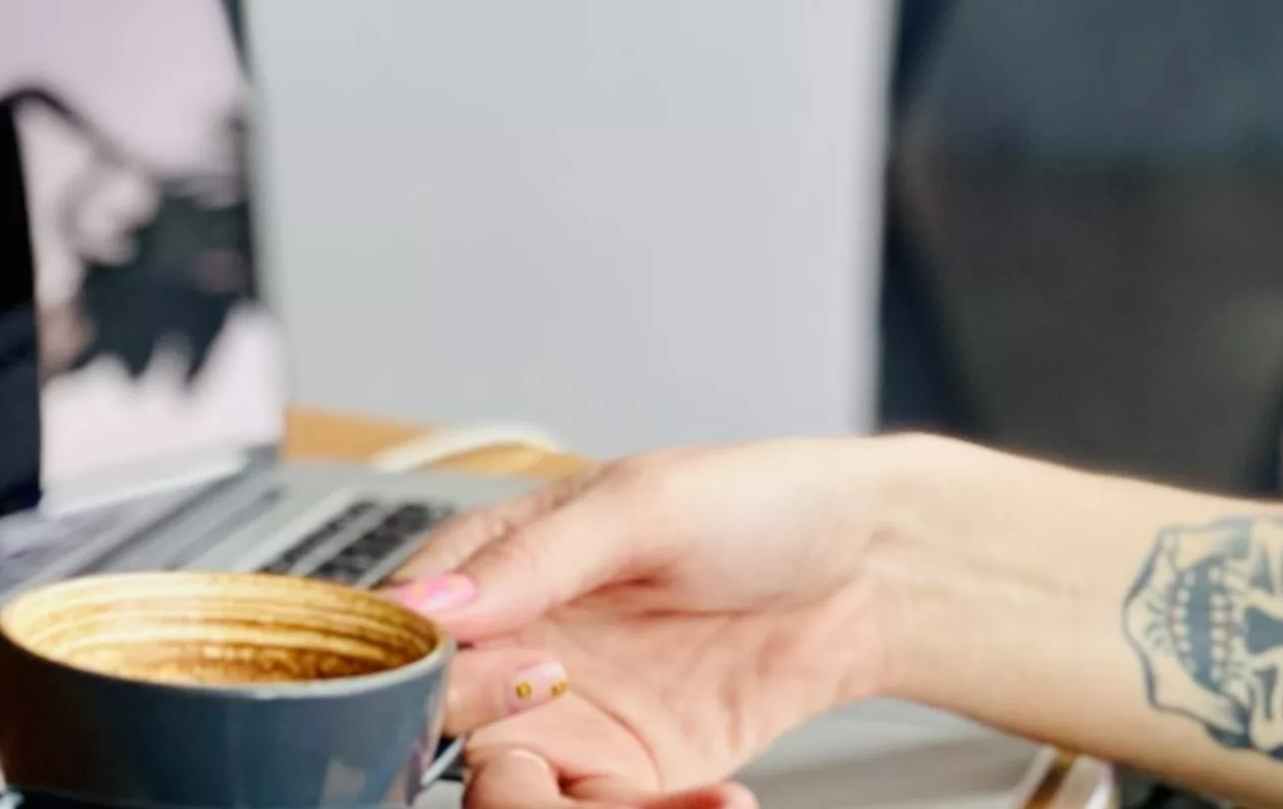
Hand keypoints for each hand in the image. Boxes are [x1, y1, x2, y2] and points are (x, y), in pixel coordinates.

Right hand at [387, 438, 950, 808]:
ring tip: (622, 785)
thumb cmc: (765, 503)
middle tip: (549, 692)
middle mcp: (519, 650)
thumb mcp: (648, 503)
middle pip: (441, 730)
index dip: (424, 663)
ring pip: (509, 794)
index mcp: (499, 568)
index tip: (483, 662)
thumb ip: (536, 557)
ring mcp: (570, 719)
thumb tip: (433, 605)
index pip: (408, 631)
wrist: (874, 565)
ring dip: (551, 803)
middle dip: (485, 733)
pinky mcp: (630, 775)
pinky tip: (718, 802)